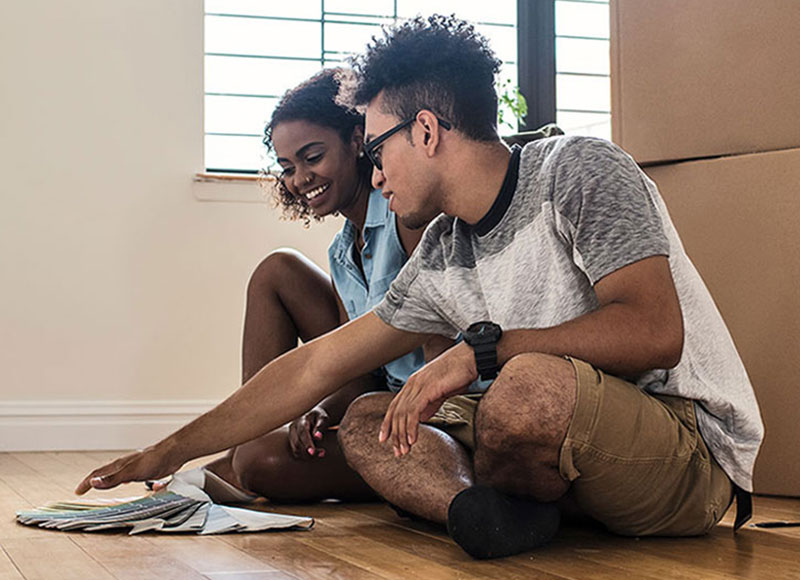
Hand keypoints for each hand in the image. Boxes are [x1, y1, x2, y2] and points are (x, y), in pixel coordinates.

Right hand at [75, 443, 182, 494]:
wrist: (173, 453)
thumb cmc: (154, 460)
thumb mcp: (130, 473)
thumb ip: (112, 478)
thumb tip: (93, 482)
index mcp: (119, 465)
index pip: (98, 474)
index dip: (86, 483)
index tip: (78, 491)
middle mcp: (126, 464)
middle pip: (105, 472)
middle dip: (94, 480)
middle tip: (85, 488)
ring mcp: (136, 466)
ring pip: (118, 473)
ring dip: (109, 480)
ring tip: (103, 485)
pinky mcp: (147, 469)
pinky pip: (132, 476)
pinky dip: (127, 480)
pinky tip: (132, 483)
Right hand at [288, 407, 330, 458]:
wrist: (314, 416)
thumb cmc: (320, 416)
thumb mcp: (323, 418)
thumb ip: (321, 426)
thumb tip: (318, 437)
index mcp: (302, 420)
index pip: (302, 432)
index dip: (307, 443)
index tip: (313, 452)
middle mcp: (294, 427)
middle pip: (297, 442)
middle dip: (308, 451)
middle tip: (322, 453)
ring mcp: (291, 434)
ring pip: (295, 449)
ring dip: (307, 455)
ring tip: (321, 453)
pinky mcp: (292, 441)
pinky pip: (296, 452)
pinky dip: (304, 456)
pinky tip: (314, 454)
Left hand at [379, 341, 476, 456]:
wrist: (470, 358)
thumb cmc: (459, 374)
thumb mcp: (441, 392)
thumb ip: (430, 405)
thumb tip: (421, 419)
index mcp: (414, 383)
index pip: (395, 406)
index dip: (388, 423)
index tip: (385, 439)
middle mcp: (412, 384)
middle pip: (396, 412)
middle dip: (394, 434)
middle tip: (397, 452)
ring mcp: (419, 385)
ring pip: (403, 414)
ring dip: (402, 434)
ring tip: (405, 450)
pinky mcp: (428, 389)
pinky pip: (414, 411)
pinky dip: (411, 427)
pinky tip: (413, 439)